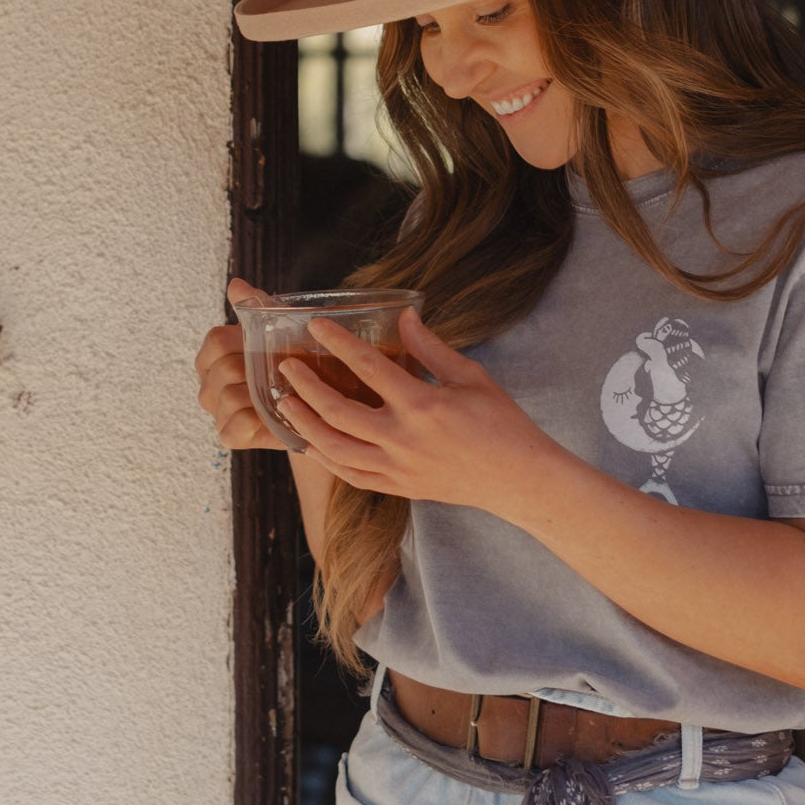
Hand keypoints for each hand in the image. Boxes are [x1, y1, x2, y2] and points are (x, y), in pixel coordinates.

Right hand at [194, 277, 291, 452]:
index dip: (244, 342)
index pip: (216, 341)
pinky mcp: (229, 435)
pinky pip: (233, 427)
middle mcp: (209, 384)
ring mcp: (217, 411)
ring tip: (283, 394)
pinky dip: (256, 422)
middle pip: (224, 370)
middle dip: (258, 370)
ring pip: (230, 398)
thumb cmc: (297, 361)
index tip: (271, 345)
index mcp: (214, 354)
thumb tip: (236, 285)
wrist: (320, 402)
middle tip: (286, 372)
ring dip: (261, 396)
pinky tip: (275, 415)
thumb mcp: (282, 329)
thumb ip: (257, 308)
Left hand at [273, 306, 550, 509]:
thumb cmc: (501, 424)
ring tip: (286, 405)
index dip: (338, 343)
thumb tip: (405, 316)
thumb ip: (431, 348)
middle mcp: (403, 439)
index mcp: (423, 405)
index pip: (368, 367)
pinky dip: (326, 460)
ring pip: (336, 448)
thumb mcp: (471, 377)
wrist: (518, 479)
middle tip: (287, 367)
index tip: (316, 327)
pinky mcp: (399, 488)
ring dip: (305, 425)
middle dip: (306, 387)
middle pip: (338, 411)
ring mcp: (398, 468)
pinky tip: (310, 444)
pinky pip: (351, 476)